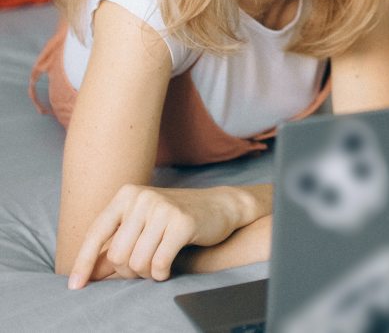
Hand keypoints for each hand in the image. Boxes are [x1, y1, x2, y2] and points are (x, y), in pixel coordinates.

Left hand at [68, 184, 251, 287]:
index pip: (96, 233)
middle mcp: (142, 198)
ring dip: (145, 274)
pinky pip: (159, 262)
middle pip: (117, 254)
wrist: (220, 205)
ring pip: (137, 261)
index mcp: (127, 195)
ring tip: (155, 268)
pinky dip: (160, 274)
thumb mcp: (142, 225)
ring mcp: (163, 208)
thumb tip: (88, 273)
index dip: (83, 262)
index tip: (75, 286)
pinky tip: (166, 270)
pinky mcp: (182, 223)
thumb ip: (116, 245)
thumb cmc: (176, 218)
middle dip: (127, 271)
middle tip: (142, 270)